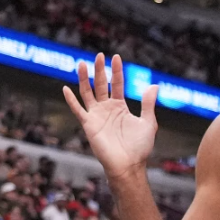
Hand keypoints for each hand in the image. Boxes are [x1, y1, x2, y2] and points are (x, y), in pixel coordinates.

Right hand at [63, 54, 157, 181]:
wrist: (129, 165)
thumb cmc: (139, 147)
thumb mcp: (148, 122)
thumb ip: (148, 104)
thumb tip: (154, 85)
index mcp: (120, 107)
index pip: (116, 84)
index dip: (116, 71)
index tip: (116, 57)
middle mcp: (107, 109)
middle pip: (101, 85)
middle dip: (100, 70)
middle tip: (99, 55)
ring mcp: (97, 116)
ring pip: (88, 93)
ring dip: (85, 79)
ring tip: (82, 63)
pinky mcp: (89, 125)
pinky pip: (78, 110)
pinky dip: (71, 100)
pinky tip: (65, 88)